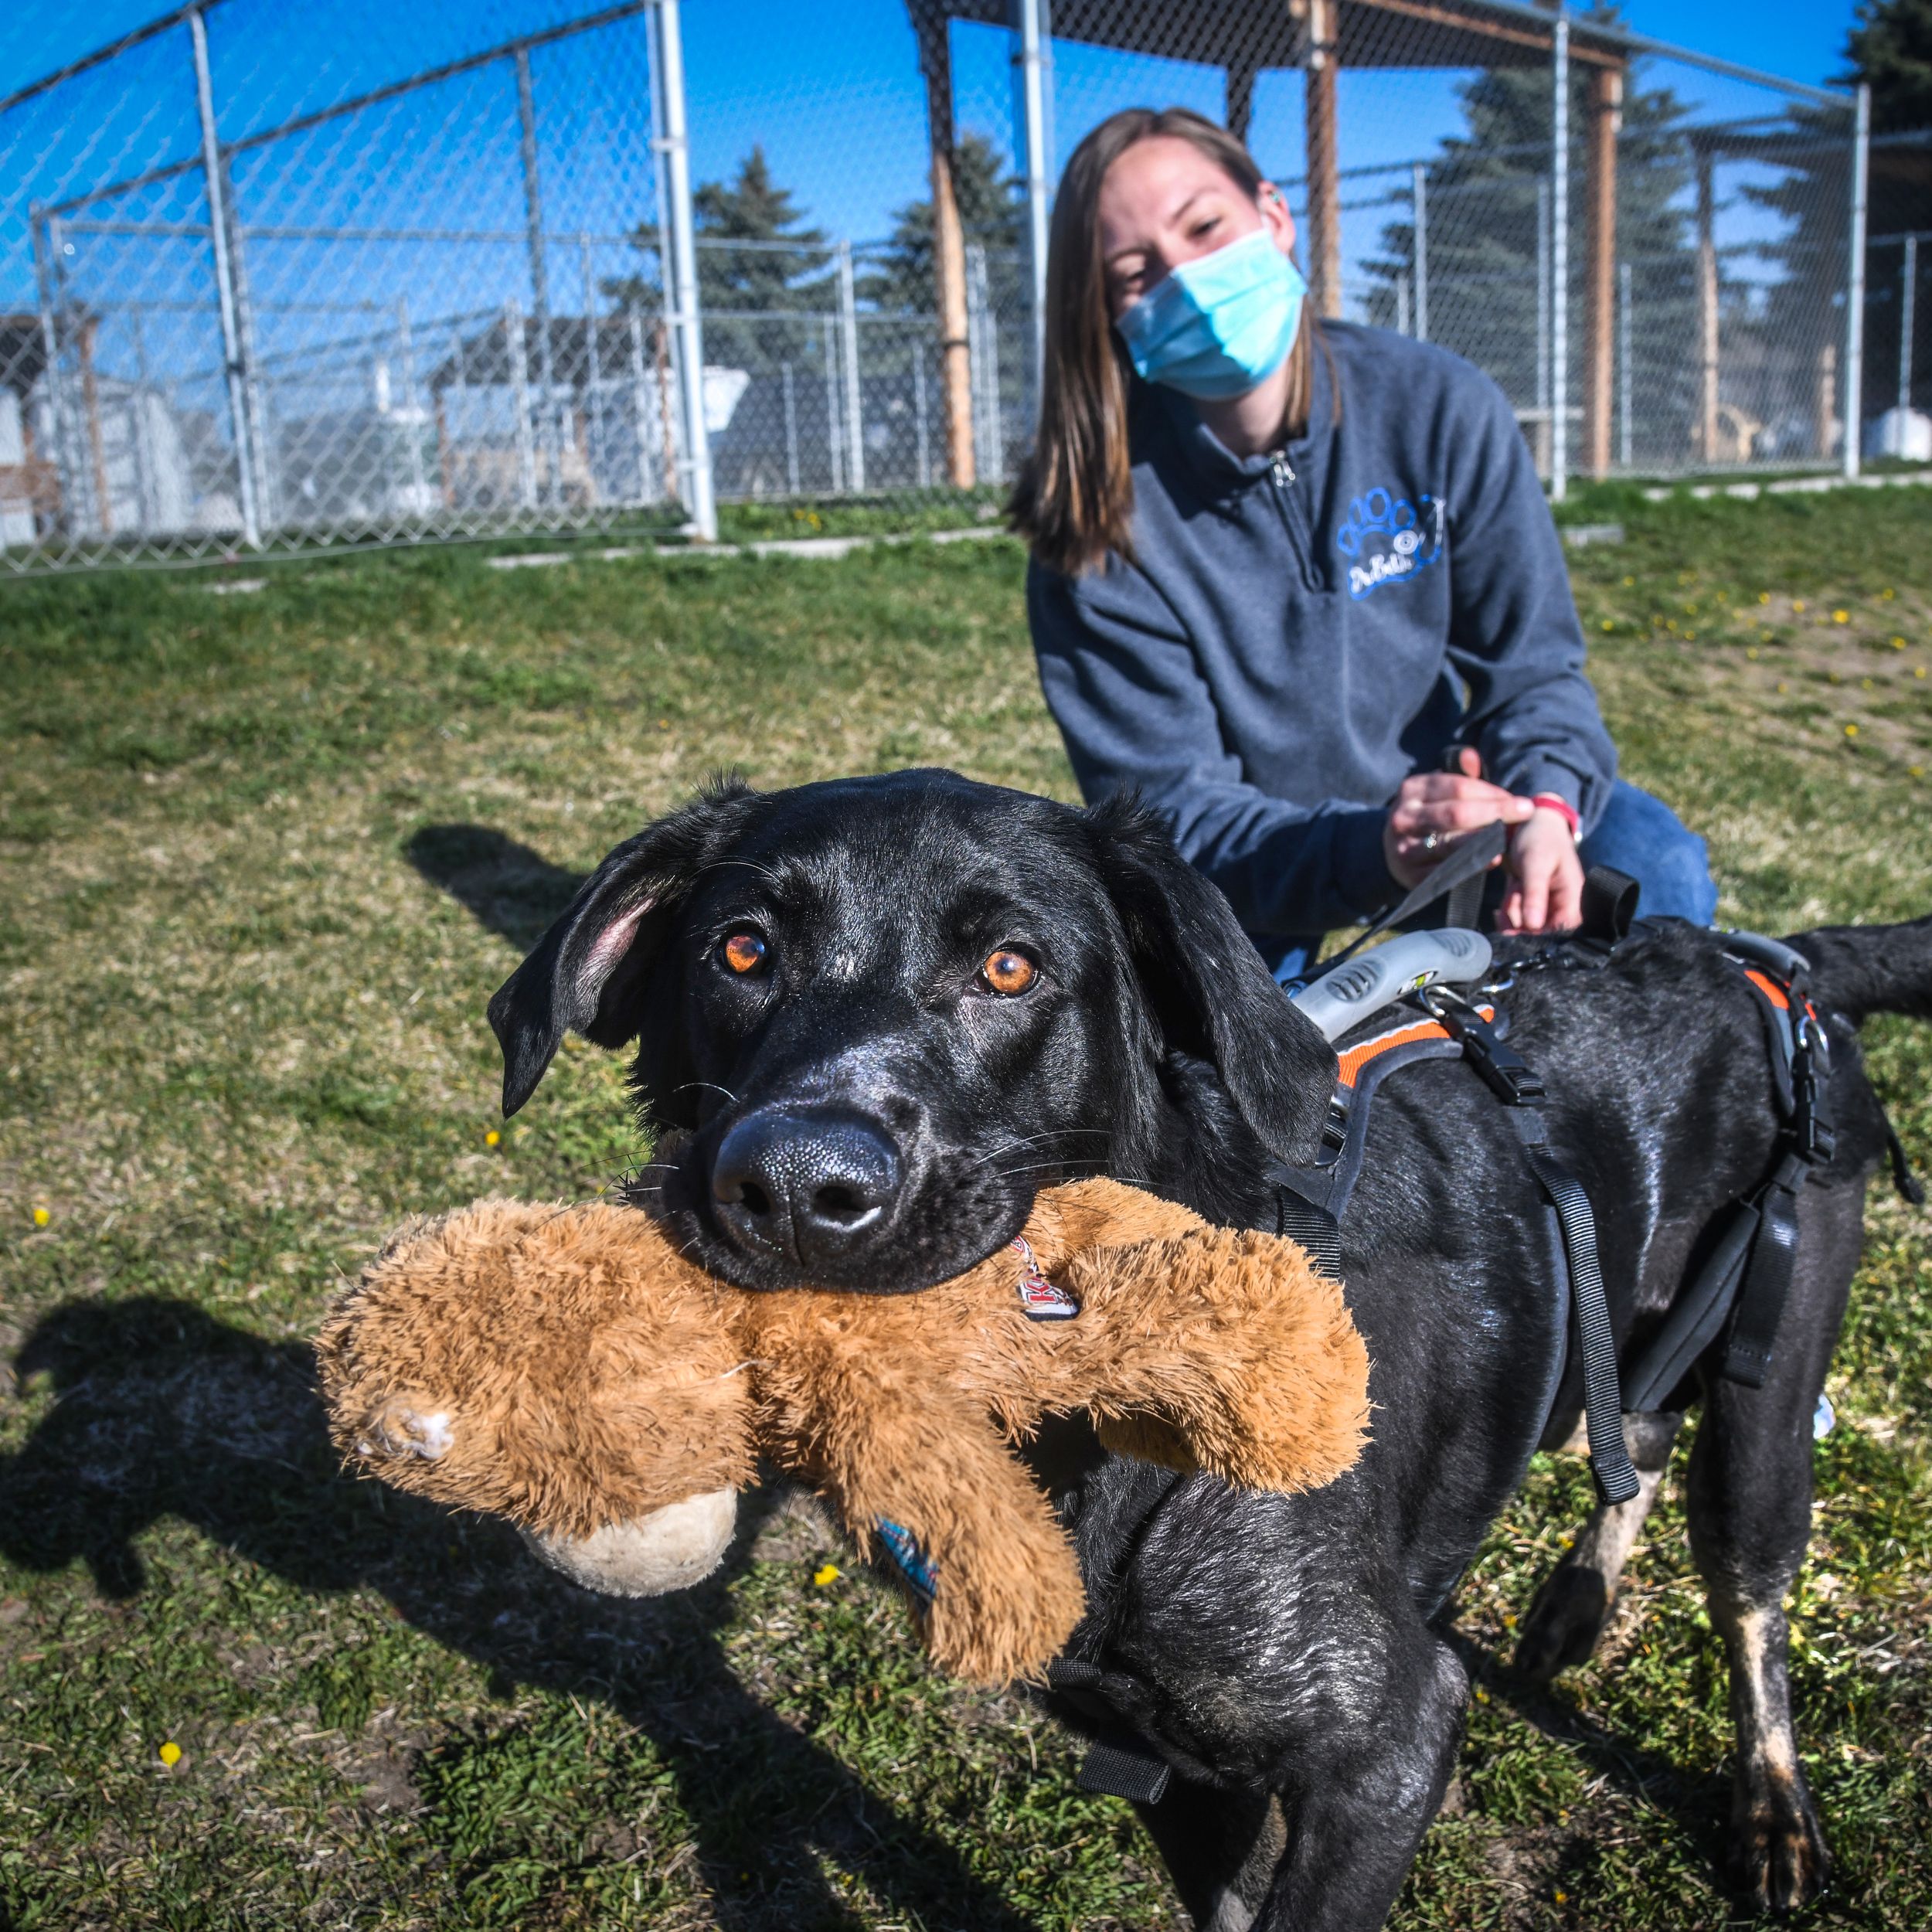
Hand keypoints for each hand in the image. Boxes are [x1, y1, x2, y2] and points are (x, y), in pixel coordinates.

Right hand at [1382, 750, 1535, 889]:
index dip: (1491, 793)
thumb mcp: (1437, 790)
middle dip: (1495, 812)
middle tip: (1527, 812)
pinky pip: (1446, 871)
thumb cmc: (1428, 814)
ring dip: (1485, 841)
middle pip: (1456, 814)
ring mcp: (1405, 849)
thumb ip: (1459, 774)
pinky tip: (1492, 860)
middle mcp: (1404, 817)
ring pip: (1451, 844)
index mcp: (1412, 790)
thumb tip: (1471, 756)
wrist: (1392, 851)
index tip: (1518, 799)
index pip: (1458, 787)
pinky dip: (1472, 866)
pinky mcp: (1411, 876)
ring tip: (1510, 836)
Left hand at [1496, 808, 1584, 933]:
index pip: (1562, 931)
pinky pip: (1516, 917)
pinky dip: (1508, 909)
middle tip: (1514, 896)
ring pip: (1524, 926)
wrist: (1531, 822)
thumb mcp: (1536, 864)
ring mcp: (1545, 906)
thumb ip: (1535, 895)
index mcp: (1573, 898)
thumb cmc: (1541, 839)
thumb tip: (1533, 926)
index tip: (1520, 927)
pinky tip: (1508, 894)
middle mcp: (1562, 906)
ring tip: (1514, 887)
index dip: (1541, 935)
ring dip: (1512, 911)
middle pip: (1540, 932)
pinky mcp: (1531, 903)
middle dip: (1521, 919)